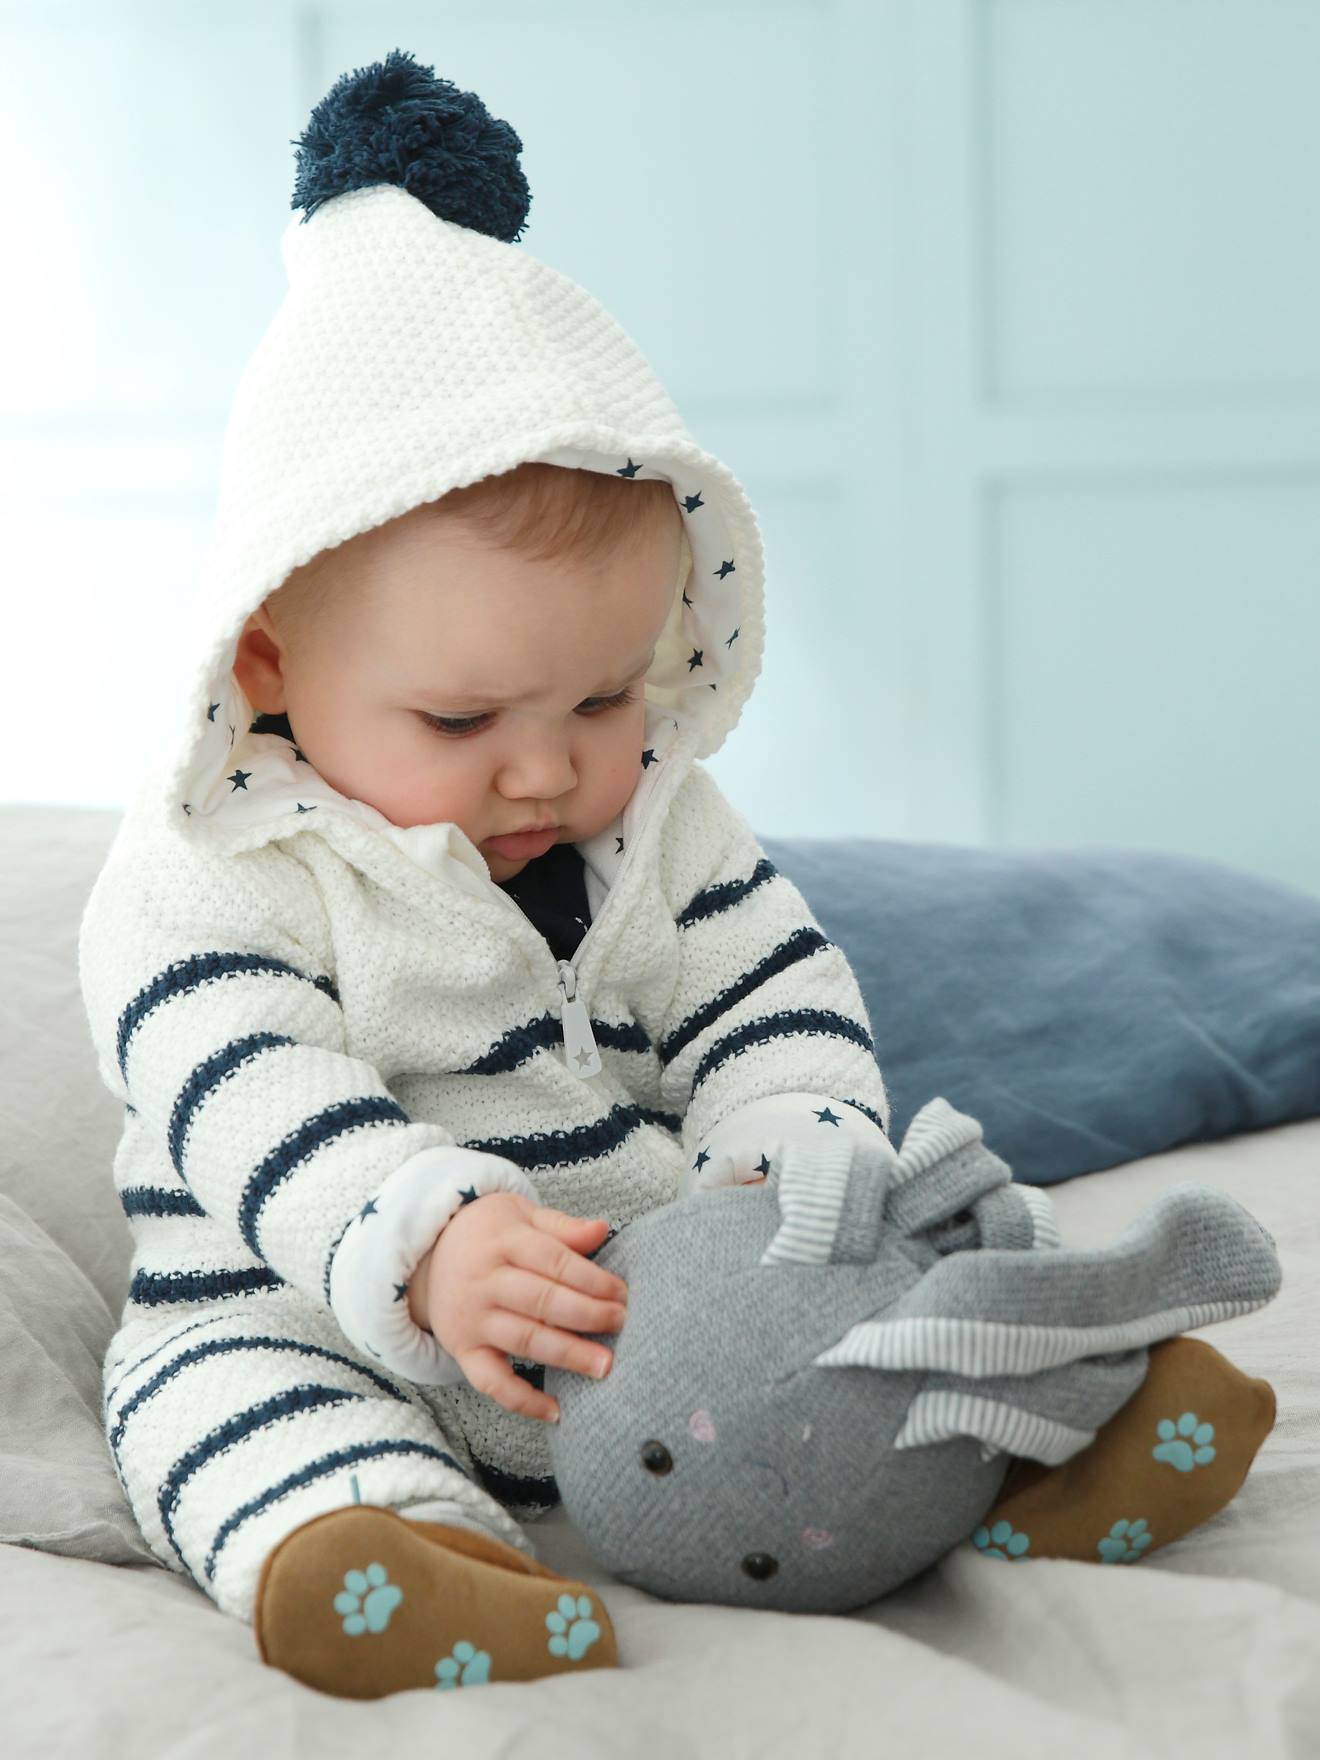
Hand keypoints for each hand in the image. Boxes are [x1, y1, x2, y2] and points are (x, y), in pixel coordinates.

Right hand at [408, 1192, 628, 1423]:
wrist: (426, 1255)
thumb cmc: (487, 1233)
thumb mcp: (519, 1215)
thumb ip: (561, 1228)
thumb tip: (601, 1229)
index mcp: (503, 1241)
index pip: (554, 1261)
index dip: (592, 1279)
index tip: (622, 1293)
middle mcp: (485, 1281)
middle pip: (542, 1301)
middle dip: (588, 1315)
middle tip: (623, 1324)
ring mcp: (472, 1319)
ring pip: (525, 1340)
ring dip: (568, 1355)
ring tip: (605, 1365)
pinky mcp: (462, 1350)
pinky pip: (491, 1382)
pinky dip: (522, 1400)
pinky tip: (556, 1411)